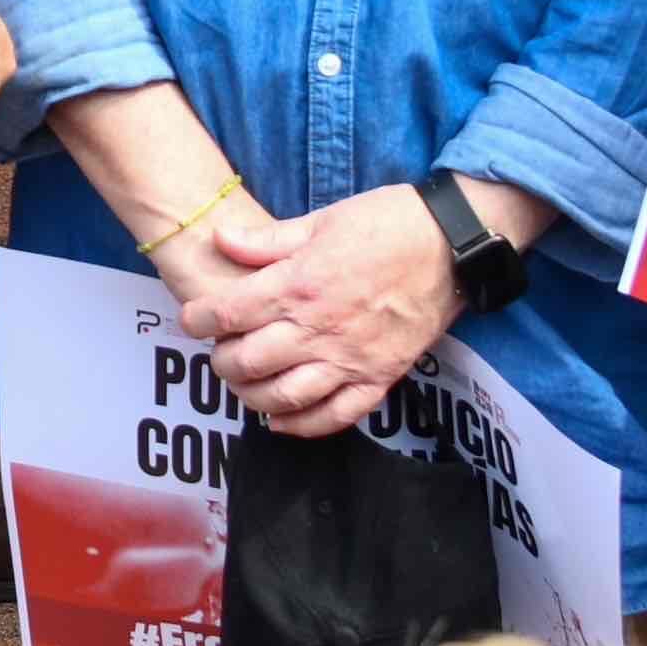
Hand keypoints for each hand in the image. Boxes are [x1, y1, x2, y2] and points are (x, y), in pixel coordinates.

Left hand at [189, 181, 461, 436]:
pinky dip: (302, 426)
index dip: (201, 319)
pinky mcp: (379, 377)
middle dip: (222, 361)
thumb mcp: (322, 219)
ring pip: (285, 397)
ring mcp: (350, 359)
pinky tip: (281, 421)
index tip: (193, 319)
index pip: (230, 312)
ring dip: (253, 397)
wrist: (453, 245)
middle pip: (249, 362)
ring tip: (244, 385)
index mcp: (300, 284)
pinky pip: (336, 416)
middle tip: (221, 351)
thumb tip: (221, 239)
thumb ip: (268, 239)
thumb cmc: (388, 223)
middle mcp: (319, 328)